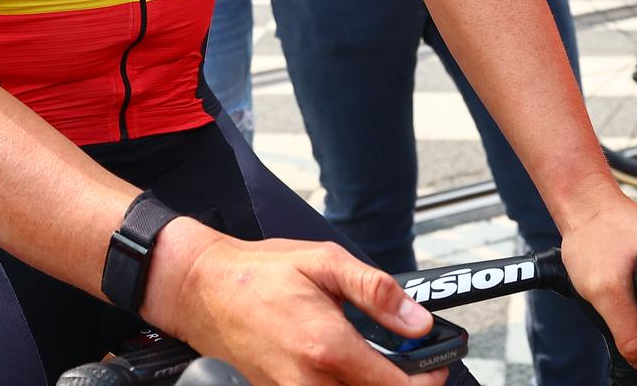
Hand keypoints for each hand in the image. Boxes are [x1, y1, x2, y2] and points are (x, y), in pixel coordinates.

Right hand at [149, 221, 442, 385]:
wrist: (202, 290)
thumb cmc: (258, 274)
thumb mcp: (324, 262)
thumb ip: (376, 291)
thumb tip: (417, 319)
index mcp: (328, 347)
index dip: (428, 380)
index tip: (434, 362)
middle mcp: (310, 382)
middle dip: (399, 385)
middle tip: (409, 363)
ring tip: (374, 362)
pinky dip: (344, 385)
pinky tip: (342, 366)